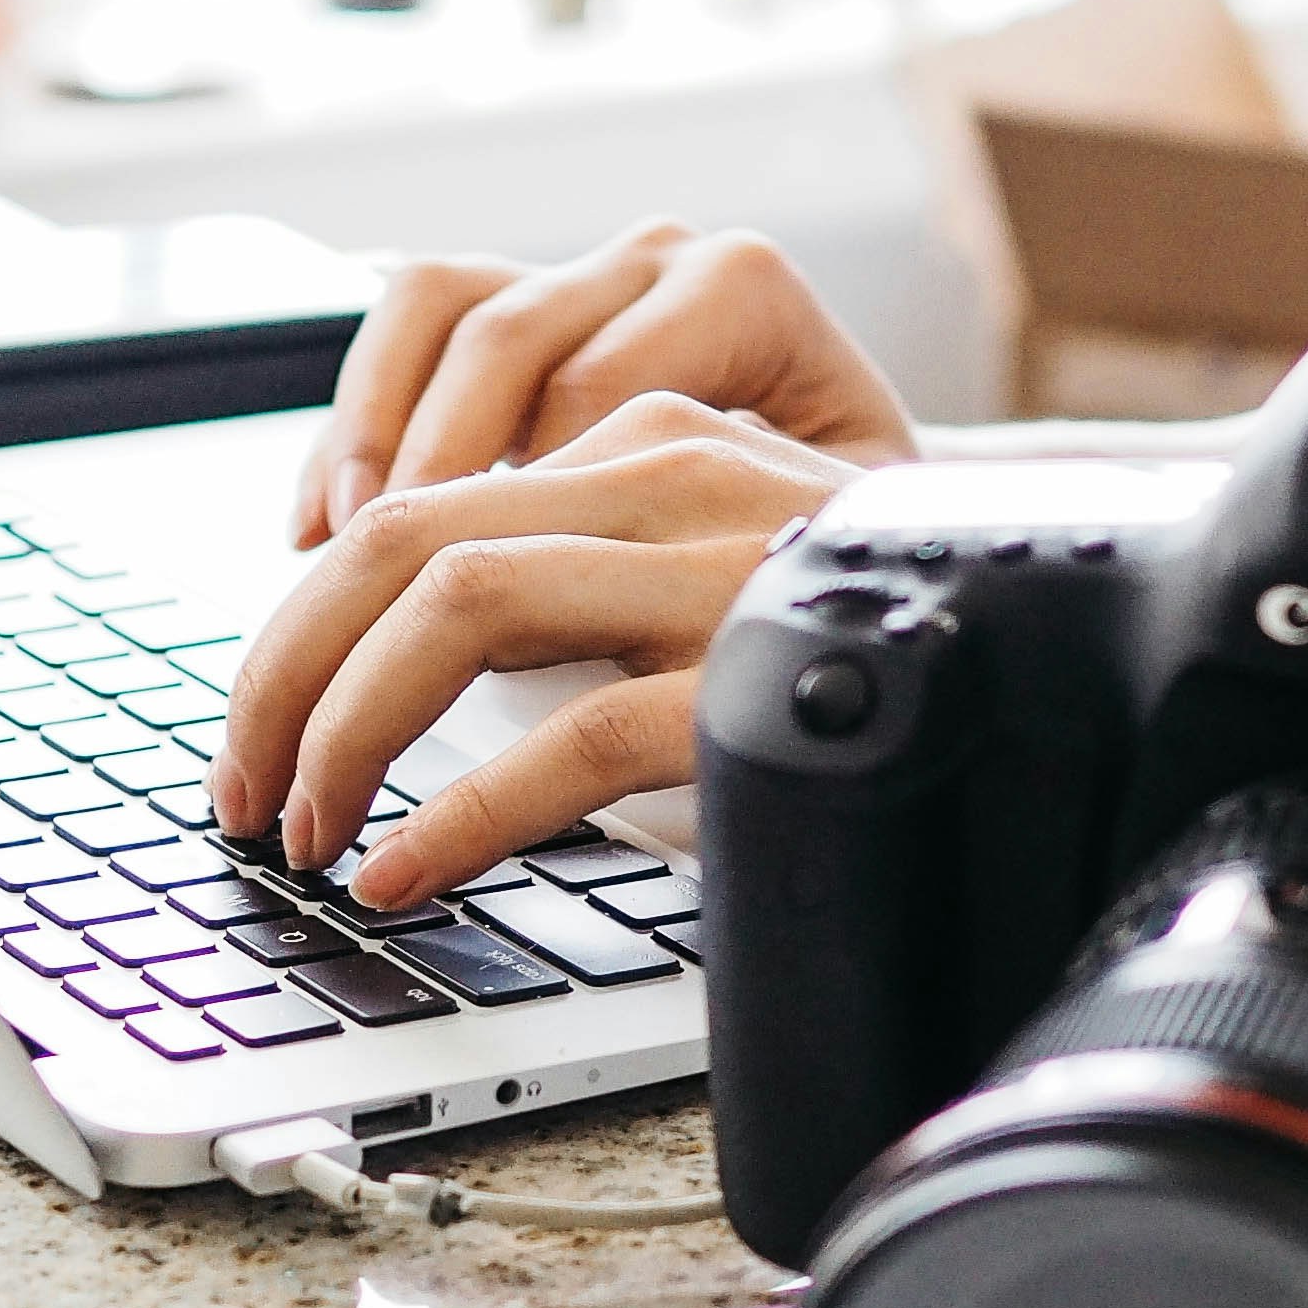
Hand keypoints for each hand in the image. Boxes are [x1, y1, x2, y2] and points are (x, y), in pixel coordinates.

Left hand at [214, 394, 865, 904]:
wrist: (1063, 655)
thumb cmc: (872, 650)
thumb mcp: (704, 593)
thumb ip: (581, 595)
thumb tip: (398, 693)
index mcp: (655, 438)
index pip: (422, 499)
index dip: (305, 617)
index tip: (264, 724)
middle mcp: (678, 475)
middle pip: (405, 535)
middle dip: (286, 669)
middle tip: (243, 788)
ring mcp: (720, 568)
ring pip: (459, 605)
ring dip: (346, 728)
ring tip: (307, 830)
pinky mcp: (759, 674)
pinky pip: (570, 735)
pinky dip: (460, 811)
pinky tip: (410, 869)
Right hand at [292, 219, 917, 545]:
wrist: (859, 491)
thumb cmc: (842, 528)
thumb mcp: (821, 541)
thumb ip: (737, 557)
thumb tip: (642, 653)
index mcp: (744, 294)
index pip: (599, 387)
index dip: (528, 499)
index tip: (480, 601)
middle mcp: (657, 260)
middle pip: (502, 338)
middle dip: (424, 478)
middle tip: (379, 596)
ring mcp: (583, 271)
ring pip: (437, 306)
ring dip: (372, 433)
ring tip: (340, 546)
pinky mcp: (521, 301)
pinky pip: (410, 322)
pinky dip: (356, 419)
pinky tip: (321, 522)